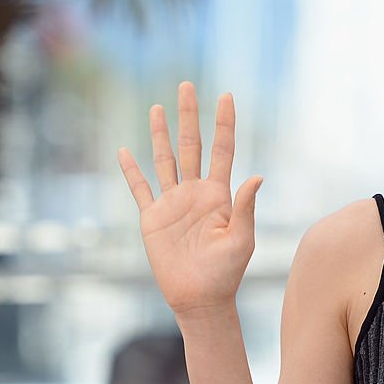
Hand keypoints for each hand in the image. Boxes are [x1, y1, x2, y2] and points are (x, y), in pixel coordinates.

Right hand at [118, 81, 262, 315]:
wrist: (200, 298)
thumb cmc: (227, 272)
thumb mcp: (242, 239)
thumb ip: (245, 208)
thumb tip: (257, 176)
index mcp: (219, 194)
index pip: (223, 150)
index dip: (224, 123)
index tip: (226, 96)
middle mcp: (195, 192)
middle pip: (191, 145)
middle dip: (189, 116)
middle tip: (188, 85)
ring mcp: (173, 203)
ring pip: (164, 160)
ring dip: (160, 134)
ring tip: (158, 107)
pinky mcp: (153, 219)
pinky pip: (140, 189)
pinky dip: (132, 171)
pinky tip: (125, 151)